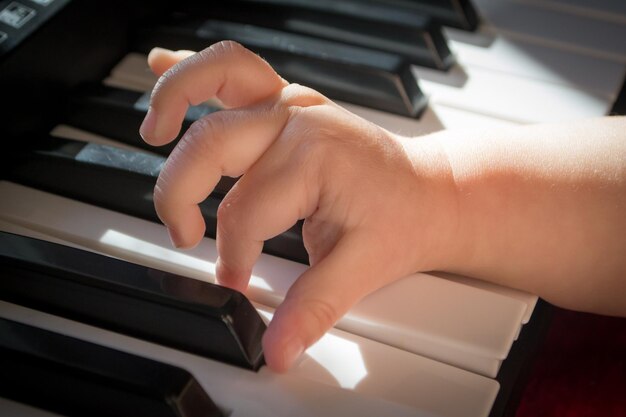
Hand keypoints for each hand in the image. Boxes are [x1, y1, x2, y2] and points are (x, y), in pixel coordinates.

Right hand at [140, 42, 458, 371]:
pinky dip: (195, 71)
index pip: (244, 213)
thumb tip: (277, 351)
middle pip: (211, 147)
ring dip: (174, 98)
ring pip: (216, 80)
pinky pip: (235, 70)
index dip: (234, 256)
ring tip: (152, 133)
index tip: (239, 282)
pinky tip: (162, 64)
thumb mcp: (363, 268)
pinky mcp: (289, 102)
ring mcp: (293, 103)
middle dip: (183, 196)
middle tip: (186, 236)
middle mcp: (297, 119)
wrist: (434, 192)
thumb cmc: (406, 218)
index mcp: (313, 157)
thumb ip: (313, 308)